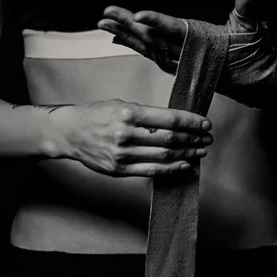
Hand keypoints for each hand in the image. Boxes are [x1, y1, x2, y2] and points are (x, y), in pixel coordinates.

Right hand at [51, 99, 213, 176]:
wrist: (69, 133)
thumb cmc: (97, 115)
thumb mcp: (121, 105)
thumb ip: (147, 114)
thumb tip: (178, 122)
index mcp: (128, 113)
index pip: (169, 119)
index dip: (192, 122)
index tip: (205, 124)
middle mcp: (126, 134)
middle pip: (170, 139)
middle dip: (194, 139)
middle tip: (208, 138)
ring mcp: (122, 154)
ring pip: (164, 156)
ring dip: (187, 154)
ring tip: (201, 151)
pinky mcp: (119, 170)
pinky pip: (152, 172)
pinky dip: (172, 169)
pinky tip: (185, 165)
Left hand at [98, 0, 258, 74]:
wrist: (254, 83)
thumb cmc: (253, 55)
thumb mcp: (252, 30)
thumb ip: (247, 10)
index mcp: (201, 43)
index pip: (175, 30)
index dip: (156, 22)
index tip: (137, 15)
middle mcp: (186, 55)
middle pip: (152, 38)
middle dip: (128, 26)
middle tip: (106, 14)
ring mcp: (179, 61)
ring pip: (147, 47)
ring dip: (125, 35)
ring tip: (104, 23)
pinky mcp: (176, 64)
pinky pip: (150, 54)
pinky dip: (134, 45)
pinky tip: (118, 37)